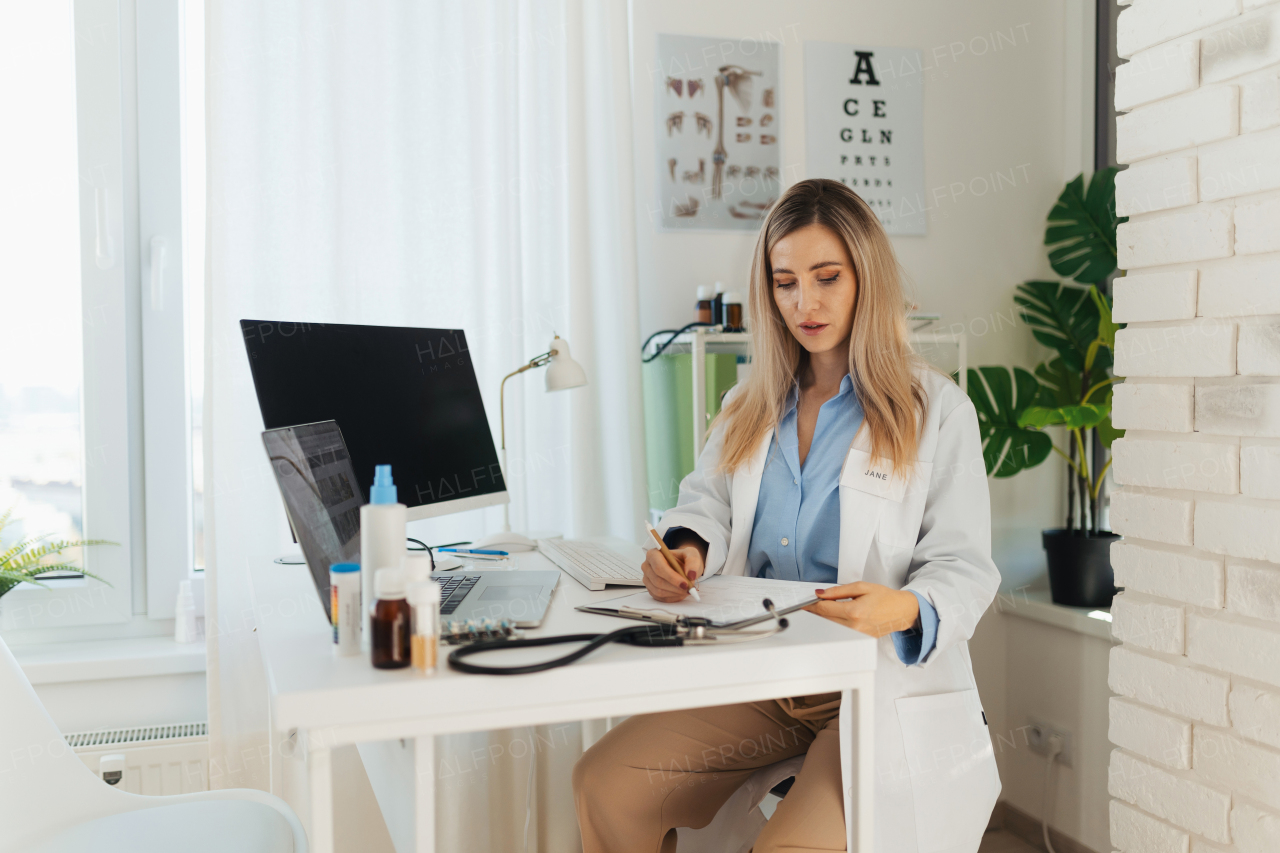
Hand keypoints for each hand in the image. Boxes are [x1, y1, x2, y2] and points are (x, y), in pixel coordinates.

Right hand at [641, 546, 704, 602]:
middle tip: (689, 589)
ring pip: (658, 591)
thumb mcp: (691, 554)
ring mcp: (647, 579)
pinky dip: (672, 597)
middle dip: (675, 587)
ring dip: (675, 593)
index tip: (685, 583)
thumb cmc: (684, 558)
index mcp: (653, 554)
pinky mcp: (650, 589)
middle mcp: (647, 566)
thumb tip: (691, 574)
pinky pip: (660, 597)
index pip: (659, 567)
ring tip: (686, 590)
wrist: (683, 567)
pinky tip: (680, 593)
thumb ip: (692, 562)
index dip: (671, 577)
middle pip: (658, 581)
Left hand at [803, 582, 919, 637]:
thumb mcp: (861, 587)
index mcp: (854, 611)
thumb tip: (820, 593)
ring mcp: (857, 635)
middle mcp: (854, 626)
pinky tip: (835, 616)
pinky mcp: (860, 639)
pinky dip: (834, 623)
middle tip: (809, 604)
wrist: (902, 611)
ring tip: (822, 609)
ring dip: (824, 618)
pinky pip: (841, 631)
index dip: (811, 604)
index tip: (804, 602)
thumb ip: (839, 591)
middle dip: (815, 611)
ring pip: (831, 627)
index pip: (824, 608)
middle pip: (825, 619)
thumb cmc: (885, 597)